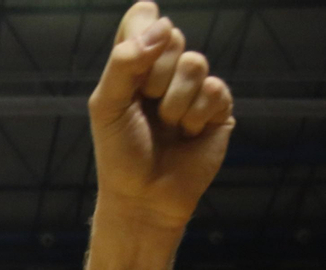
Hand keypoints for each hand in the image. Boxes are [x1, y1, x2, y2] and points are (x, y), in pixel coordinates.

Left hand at [88, 3, 234, 231]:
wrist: (144, 197)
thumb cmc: (120, 153)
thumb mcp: (107, 106)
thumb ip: (124, 63)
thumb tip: (163, 27)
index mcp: (134, 64)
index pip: (144, 17)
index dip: (144, 26)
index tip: (136, 52)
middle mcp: (165, 70)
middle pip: (172, 37)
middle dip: (154, 75)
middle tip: (145, 106)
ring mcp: (193, 87)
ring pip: (195, 62)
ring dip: (174, 100)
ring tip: (167, 125)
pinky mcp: (218, 107)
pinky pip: (214, 89)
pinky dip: (196, 115)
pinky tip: (188, 134)